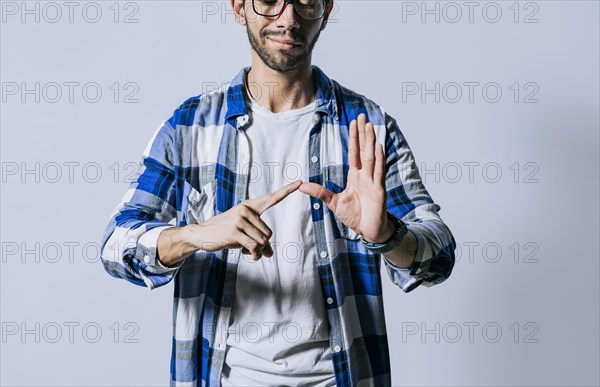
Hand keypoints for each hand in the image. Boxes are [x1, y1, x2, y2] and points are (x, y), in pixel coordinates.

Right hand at [189, 180, 301, 259]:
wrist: (201, 234)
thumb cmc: (225, 233)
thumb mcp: (243, 235)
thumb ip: (259, 242)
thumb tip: (269, 254)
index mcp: (250, 206)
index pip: (272, 198)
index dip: (287, 191)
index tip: (300, 182)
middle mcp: (246, 210)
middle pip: (269, 233)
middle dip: (261, 245)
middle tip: (248, 246)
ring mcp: (240, 220)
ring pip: (262, 241)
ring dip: (256, 251)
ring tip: (245, 249)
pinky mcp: (235, 231)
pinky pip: (254, 247)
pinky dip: (253, 255)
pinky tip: (247, 254)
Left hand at [299, 113, 393, 242]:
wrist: (368, 231)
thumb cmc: (354, 216)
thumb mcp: (333, 202)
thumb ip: (319, 192)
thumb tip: (300, 185)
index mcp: (356, 176)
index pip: (354, 153)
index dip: (354, 138)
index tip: (353, 122)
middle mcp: (365, 175)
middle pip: (364, 150)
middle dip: (363, 133)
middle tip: (362, 116)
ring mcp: (373, 181)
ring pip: (371, 157)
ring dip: (371, 141)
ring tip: (370, 126)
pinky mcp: (379, 190)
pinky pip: (379, 172)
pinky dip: (379, 160)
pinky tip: (378, 147)